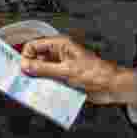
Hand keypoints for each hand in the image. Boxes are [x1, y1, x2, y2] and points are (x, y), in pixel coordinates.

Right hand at [20, 36, 136, 108]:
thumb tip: (25, 66)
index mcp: (59, 45)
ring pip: (41, 71)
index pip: (34, 45)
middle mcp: (59, 54)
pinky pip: (49, 81)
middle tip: (23, 79)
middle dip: (30, 68)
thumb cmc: (96, 74)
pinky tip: (43, 92)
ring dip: (37, 79)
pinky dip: (45, 86)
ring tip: (32, 87)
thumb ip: (44, 69)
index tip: (22, 69)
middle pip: (36, 58)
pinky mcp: (65, 78)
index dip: (26, 56)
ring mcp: (61, 67)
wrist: (113, 87)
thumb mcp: (66, 71)